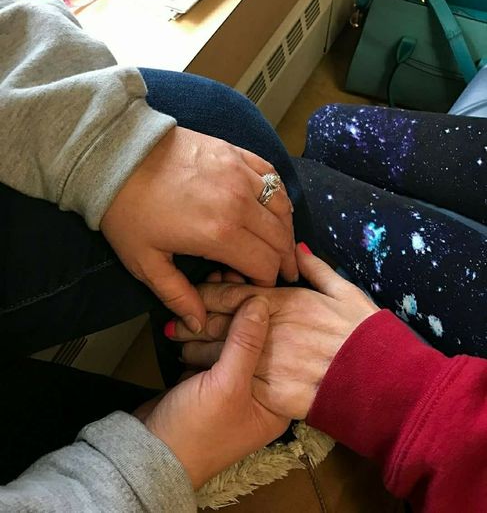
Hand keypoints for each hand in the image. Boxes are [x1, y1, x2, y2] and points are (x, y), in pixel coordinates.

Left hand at [100, 126, 296, 332]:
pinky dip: (279, 195)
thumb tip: (199, 323)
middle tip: (283, 271)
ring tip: (282, 243)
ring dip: (285, 228)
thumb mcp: (145, 262)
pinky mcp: (235, 153)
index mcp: (219, 234)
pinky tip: (274, 206)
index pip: (264, 265)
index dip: (268, 282)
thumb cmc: (128, 211)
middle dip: (284, 259)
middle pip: (279, 237)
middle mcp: (239, 202)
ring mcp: (239, 173)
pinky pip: (271, 176)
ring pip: (282, 206)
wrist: (118, 158)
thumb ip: (177, 296)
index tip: (261, 288)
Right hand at [136, 296, 288, 488]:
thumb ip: (245, 343)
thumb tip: (259, 301)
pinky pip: (211, 347)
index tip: (256, 286)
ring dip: (219, 315)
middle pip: (255, 341)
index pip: (280, 348)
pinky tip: (199, 305)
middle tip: (229, 280)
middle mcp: (257, 391)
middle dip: (239, 311)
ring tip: (213, 284)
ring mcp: (231, 385)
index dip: (269, 316)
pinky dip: (203, 328)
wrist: (148, 454)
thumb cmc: (195, 433)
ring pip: (230, 340)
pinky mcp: (207, 379)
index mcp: (275, 401)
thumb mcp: (226, 386)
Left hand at [170, 245, 378, 418]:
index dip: (210, 293)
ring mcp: (268, 361)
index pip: (235, 293)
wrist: (381, 383)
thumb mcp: (345, 292)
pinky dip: (213, 381)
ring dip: (196, 351)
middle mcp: (270, 329)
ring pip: (220, 355)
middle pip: (221, 322)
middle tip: (174, 323)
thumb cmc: (363, 334)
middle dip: (195, 322)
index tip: (194, 294)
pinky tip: (196, 380)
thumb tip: (296, 248)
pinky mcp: (270, 393)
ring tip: (179, 349)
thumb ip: (317, 269)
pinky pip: (232, 385)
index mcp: (283, 302)